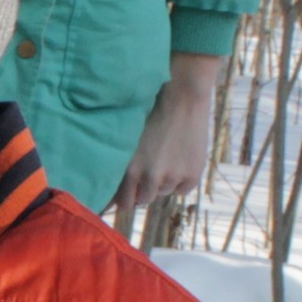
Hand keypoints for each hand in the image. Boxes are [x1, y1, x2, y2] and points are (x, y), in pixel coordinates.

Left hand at [112, 54, 219, 214]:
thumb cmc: (150, 114)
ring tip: (165, 157)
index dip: (126, 199)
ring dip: (163, 182)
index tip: (128, 194)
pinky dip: (181, 180)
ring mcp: (173, 177)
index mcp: (130, 170)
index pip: (123, 203)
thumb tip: (109, 195)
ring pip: (164, 192)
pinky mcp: (192, 175)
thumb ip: (121, 166)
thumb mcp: (128, 140)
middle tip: (150, 171)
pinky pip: (182, 189)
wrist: (182, 98)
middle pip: (144, 200)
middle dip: (145, 189)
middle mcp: (150, 177)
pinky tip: (180, 160)